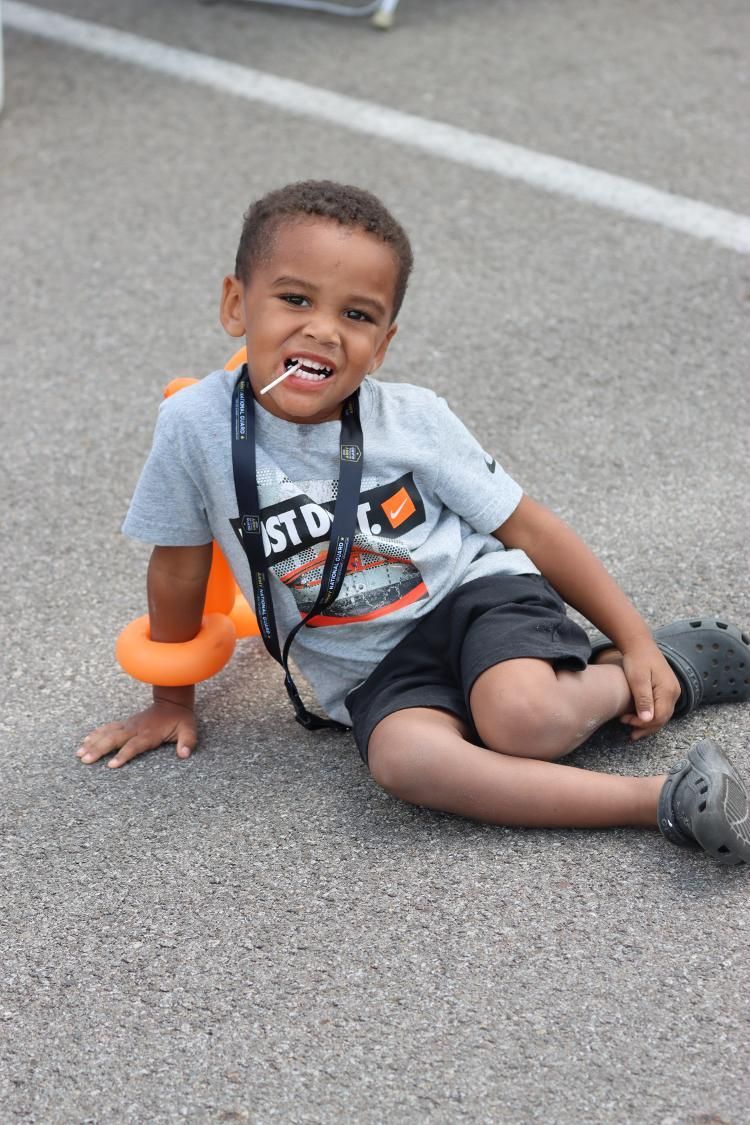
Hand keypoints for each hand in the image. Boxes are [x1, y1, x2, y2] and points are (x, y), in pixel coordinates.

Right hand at [76, 699, 197, 767]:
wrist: (173, 701)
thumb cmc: (180, 719)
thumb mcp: (189, 730)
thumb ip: (187, 741)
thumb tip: (185, 754)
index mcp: (150, 733)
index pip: (134, 746)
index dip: (123, 755)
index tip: (111, 765)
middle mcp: (136, 729)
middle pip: (115, 739)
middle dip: (99, 749)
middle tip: (85, 760)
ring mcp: (129, 725)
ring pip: (108, 733)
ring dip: (93, 742)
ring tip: (79, 753)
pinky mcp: (126, 723)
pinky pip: (108, 728)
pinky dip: (96, 734)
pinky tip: (85, 741)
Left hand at [618, 638, 680, 740]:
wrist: (639, 644)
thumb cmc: (636, 659)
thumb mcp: (637, 679)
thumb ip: (643, 699)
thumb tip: (647, 720)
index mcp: (668, 690)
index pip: (659, 717)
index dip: (643, 724)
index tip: (626, 722)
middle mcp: (674, 692)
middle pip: (662, 718)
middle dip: (646, 728)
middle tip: (629, 733)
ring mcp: (672, 691)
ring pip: (662, 715)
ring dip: (648, 724)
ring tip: (632, 730)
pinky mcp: (667, 689)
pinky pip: (661, 708)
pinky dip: (650, 716)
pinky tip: (639, 718)